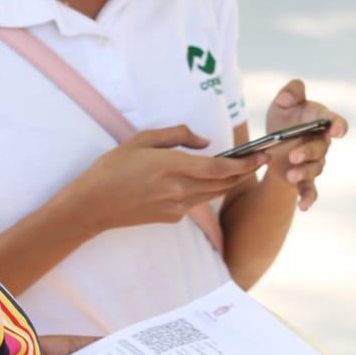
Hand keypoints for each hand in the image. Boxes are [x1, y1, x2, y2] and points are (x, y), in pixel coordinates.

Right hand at [66, 126, 265, 233]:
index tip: (262, 155)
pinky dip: (205, 190)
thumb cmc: (112, 168)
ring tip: (240, 167)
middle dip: (244, 171)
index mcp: (172, 167)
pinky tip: (204, 180)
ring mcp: (177, 207)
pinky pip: (196, 201)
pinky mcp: (172, 218)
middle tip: (258, 159)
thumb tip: (206, 142)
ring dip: (229, 181)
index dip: (245, 163)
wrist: (92, 206)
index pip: (220, 167)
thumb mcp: (141, 140)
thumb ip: (177, 136)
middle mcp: (179, 190)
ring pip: (213, 193)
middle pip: (224, 183)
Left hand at [263, 80, 347, 211]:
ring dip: (304, 172)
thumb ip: (290, 92)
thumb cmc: (284, 117)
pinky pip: (310, 190)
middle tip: (294, 156)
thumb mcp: (282, 102)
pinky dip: (308, 199)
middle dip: (309, 153)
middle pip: (321, 148)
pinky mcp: (304, 178)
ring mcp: (314, 162)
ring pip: (315, 169)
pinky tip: (303, 207)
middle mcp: (321, 143)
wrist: (273, 143)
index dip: (339, 126)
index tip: (339, 131)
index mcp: (320, 121)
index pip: (335, 122)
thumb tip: (290, 95)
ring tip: (291, 174)